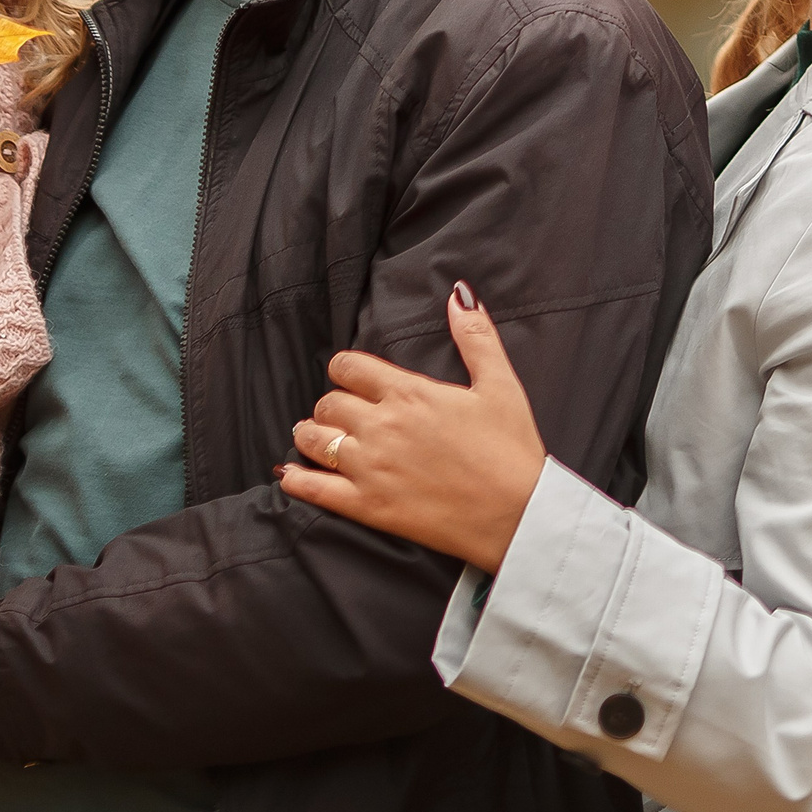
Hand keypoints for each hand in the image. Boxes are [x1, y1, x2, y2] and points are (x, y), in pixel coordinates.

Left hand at [280, 284, 546, 572]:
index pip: (348, 367)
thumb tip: (460, 295)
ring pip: (313, 440)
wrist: (520, 516)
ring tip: (317, 439)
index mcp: (409, 393)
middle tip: (342, 415)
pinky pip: (313, 489)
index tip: (352, 379)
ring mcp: (371, 468)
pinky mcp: (368, 507)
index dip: (345, 370)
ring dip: (310, 436)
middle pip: (328, 403)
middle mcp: (382, 426)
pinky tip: (292, 474)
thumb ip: (476, 337)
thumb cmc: (512, 451)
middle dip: (332, 406)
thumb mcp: (500, 385)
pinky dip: (296, 479)